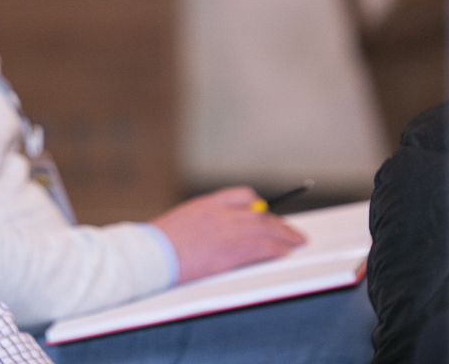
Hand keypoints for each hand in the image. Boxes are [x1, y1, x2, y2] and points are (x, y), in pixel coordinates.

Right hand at [149, 186, 305, 283]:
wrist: (152, 254)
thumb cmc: (159, 243)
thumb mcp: (182, 221)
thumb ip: (204, 221)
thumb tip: (216, 230)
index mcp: (207, 203)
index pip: (243, 195)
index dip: (258, 205)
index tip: (265, 212)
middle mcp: (221, 213)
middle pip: (259, 213)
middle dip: (277, 222)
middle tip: (289, 229)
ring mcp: (227, 231)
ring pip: (265, 229)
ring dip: (284, 235)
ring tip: (296, 240)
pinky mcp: (230, 251)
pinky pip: (262, 247)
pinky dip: (276, 248)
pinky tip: (284, 251)